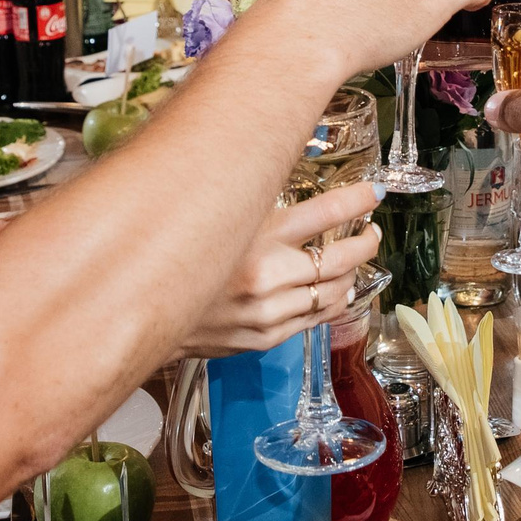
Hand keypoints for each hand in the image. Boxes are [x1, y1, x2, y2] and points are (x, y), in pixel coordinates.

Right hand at [181, 182, 383, 354]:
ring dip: (351, 275)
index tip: (375, 193)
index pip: (324, 213)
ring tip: (355, 261)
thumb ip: (255, 206)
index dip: (357, 201)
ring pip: (334, 292)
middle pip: (339, 258)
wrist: (146, 310)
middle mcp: (266, 274)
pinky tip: (337, 291)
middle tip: (371, 232)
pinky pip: (315, 318)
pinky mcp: (265, 336)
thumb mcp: (220, 218)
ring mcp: (268, 310)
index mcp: (254, 235)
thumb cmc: (182, 254)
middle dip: (364, 242)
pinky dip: (333, 302)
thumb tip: (290, 184)